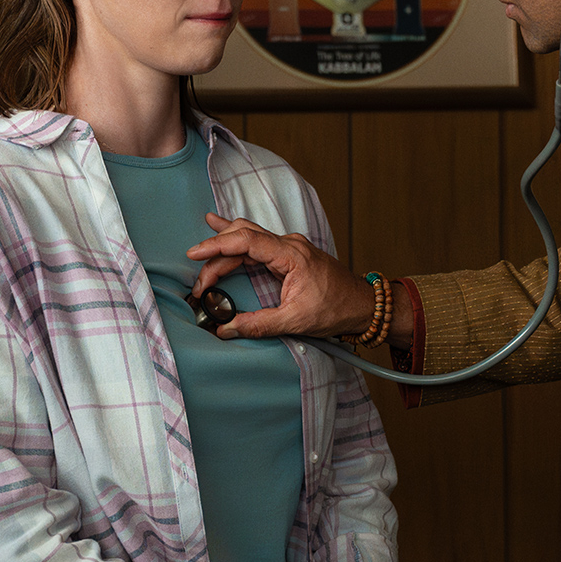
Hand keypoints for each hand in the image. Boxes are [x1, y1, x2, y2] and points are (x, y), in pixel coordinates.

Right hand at [185, 213, 373, 339]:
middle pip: (244, 236)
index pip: (247, 240)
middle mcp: (290, 245)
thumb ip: (259, 324)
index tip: (196, 254)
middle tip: (197, 275)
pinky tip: (224, 232)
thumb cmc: (338, 309)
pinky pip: (259, 243)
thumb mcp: (296, 321)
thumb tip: (227, 329)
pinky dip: (238, 242)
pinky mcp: (291, 255)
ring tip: (200, 251)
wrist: (365, 305)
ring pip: (250, 236)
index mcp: (292, 255)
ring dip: (225, 247)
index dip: (217, 246)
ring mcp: (291, 248)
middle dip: (216, 253)